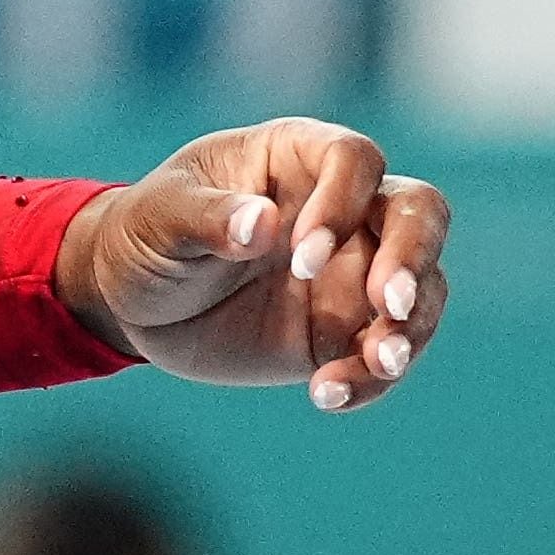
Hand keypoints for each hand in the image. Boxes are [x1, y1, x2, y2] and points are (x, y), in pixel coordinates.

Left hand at [56, 118, 449, 413]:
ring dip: (409, 329)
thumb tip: (262, 224)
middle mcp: (343, 209)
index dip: (343, 203)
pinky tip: (329, 396)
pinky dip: (370, 379)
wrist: (132, 303)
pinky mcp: (345, 331)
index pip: (355, 159)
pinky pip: (383, 354)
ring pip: (422, 290)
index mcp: (296, 157)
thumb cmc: (144, 234)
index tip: (303, 256)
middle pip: (419, 214)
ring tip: (379, 363)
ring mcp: (353, 271)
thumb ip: (207, 217)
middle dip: (413, 257)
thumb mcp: (157, 219)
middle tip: (388, 304)